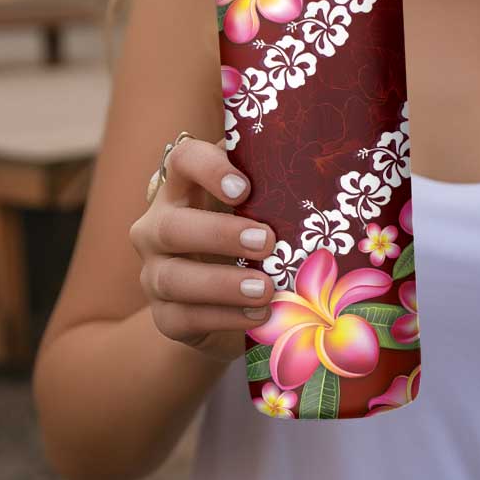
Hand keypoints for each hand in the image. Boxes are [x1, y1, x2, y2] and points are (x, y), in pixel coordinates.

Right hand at [129, 135, 276, 360]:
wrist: (224, 298)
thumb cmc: (248, 233)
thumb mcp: (257, 204)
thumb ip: (273, 183)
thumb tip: (325, 170)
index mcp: (182, 187)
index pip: (182, 160)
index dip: (208, 169)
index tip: (244, 188)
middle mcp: (157, 227)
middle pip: (173, 226)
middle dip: (220, 235)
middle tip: (267, 242)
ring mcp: (154, 273)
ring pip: (173, 278)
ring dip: (223, 284)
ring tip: (267, 289)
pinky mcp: (164, 315)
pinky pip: (184, 318)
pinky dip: (225, 318)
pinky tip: (260, 315)